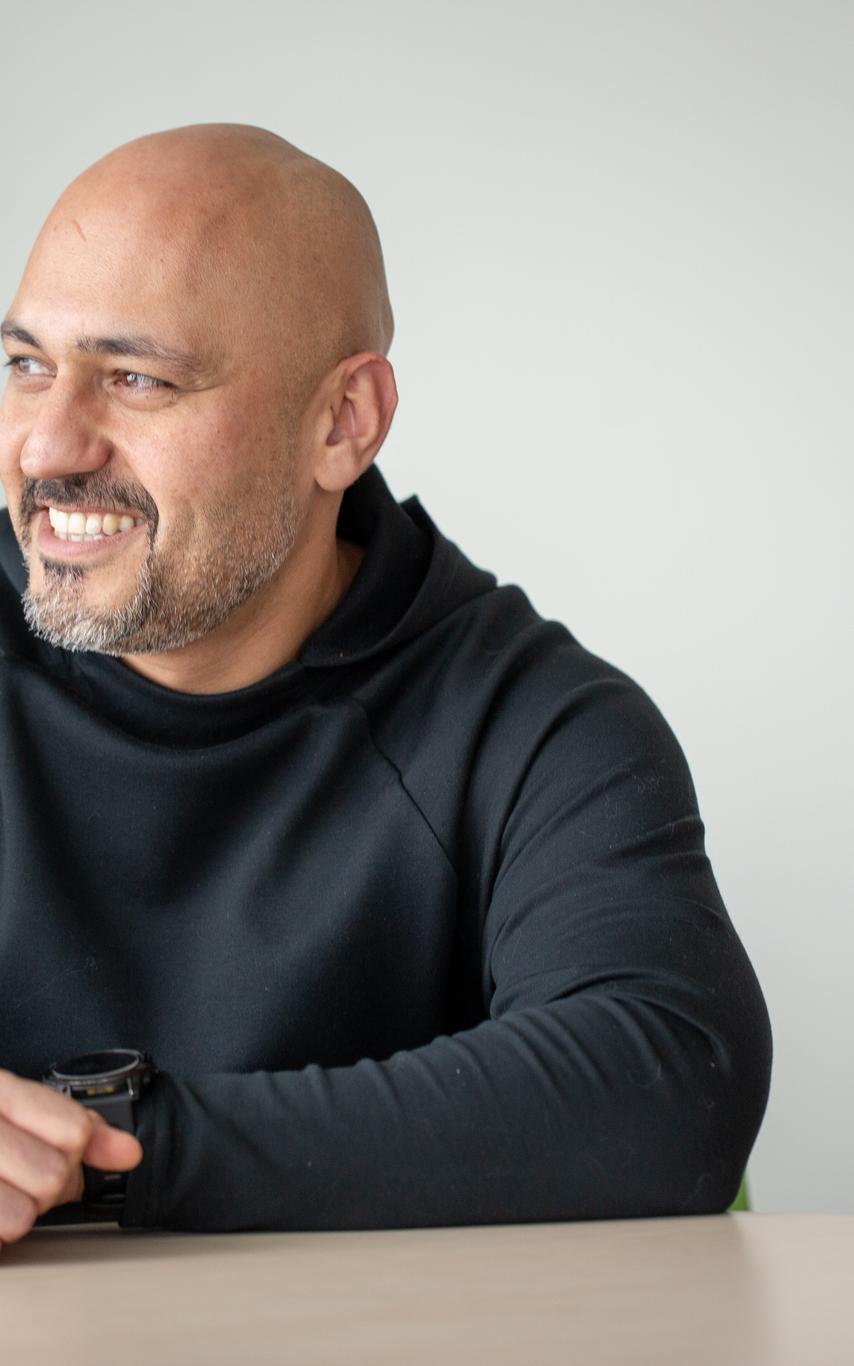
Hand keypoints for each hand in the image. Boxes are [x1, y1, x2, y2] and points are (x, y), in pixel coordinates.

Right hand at [0, 1068, 142, 1247]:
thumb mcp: (12, 1107)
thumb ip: (70, 1124)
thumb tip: (127, 1153)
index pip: (71, 1130)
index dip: (78, 1151)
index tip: (68, 1154)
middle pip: (53, 1177)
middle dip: (47, 1186)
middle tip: (22, 1175)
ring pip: (23, 1216)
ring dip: (16, 1215)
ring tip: (1, 1194)